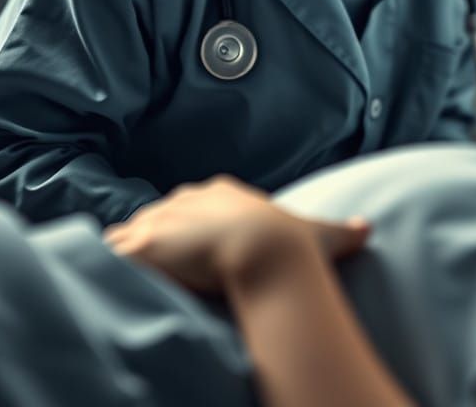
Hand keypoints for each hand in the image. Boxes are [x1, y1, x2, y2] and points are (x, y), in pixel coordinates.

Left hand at [104, 175, 369, 294]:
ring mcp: (163, 220)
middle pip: (159, 216)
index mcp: (221, 192)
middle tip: (159, 268)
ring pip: (131, 233)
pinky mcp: (145, 245)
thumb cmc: (290, 243)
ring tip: (129, 278)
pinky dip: (110, 267)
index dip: (189, 226)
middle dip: (155, 239)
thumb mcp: (318, 234)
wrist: (265, 253)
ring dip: (128, 254)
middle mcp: (187, 199)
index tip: (190, 246)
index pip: (194, 203)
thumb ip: (341, 231)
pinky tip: (108, 283)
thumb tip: (367, 228)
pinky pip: (114, 254)